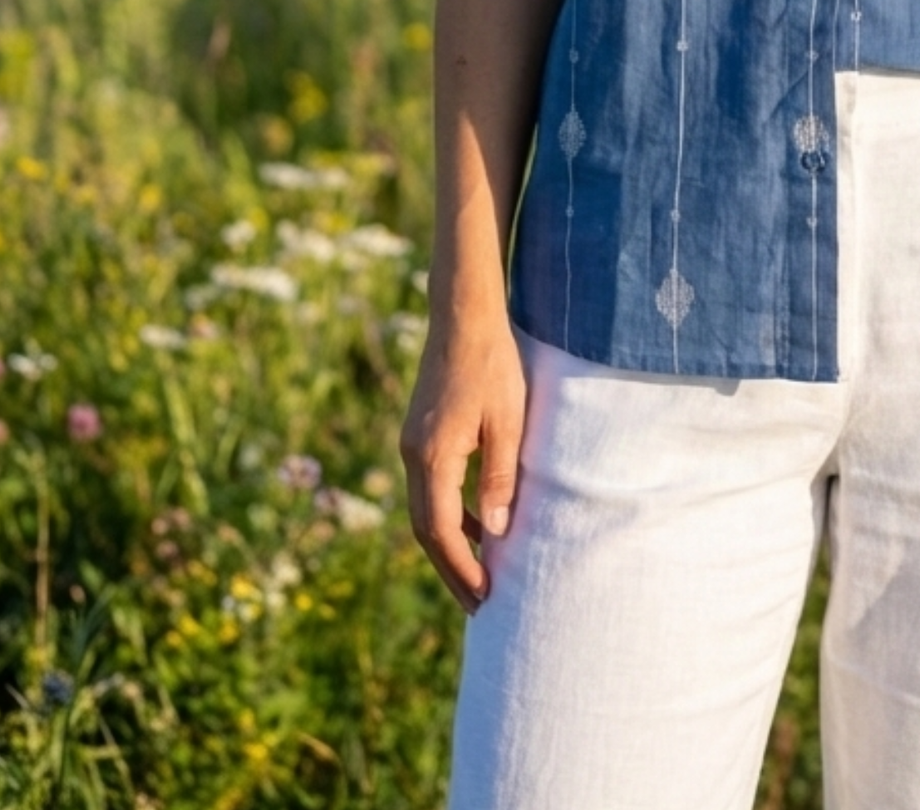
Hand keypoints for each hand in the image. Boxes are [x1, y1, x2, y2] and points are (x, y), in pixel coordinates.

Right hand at [400, 311, 527, 611]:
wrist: (464, 317)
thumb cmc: (493, 364)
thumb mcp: (507, 422)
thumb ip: (498, 476)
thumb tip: (495, 533)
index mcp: (432, 456)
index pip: (441, 531)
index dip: (461, 568)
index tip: (483, 597)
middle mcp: (413, 455)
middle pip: (426, 529)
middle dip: (451, 568)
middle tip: (478, 603)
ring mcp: (412, 444)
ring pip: (425, 510)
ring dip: (450, 544)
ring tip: (479, 574)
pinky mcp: (420, 434)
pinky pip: (431, 487)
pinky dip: (450, 514)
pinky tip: (478, 523)